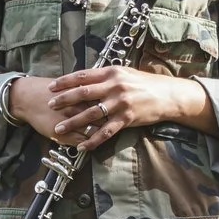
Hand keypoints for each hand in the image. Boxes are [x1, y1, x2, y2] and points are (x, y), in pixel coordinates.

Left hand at [37, 67, 209, 149]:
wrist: (168, 95)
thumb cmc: (145, 84)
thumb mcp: (125, 73)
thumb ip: (105, 76)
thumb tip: (84, 79)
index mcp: (112, 72)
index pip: (83, 76)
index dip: (65, 82)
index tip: (51, 87)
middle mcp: (115, 86)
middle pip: (83, 93)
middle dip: (64, 100)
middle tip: (49, 105)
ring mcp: (121, 103)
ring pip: (91, 114)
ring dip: (72, 122)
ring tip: (58, 129)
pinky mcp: (127, 118)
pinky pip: (105, 131)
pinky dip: (92, 140)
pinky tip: (81, 146)